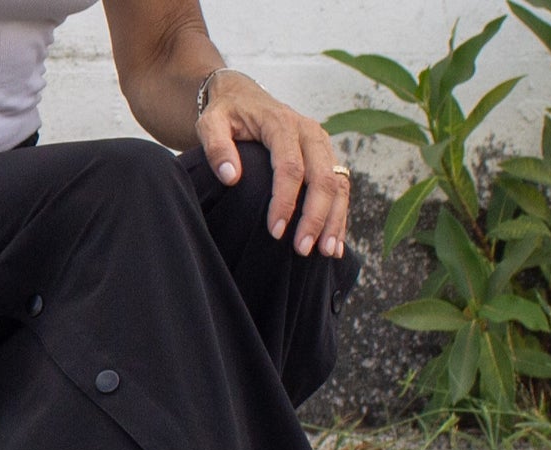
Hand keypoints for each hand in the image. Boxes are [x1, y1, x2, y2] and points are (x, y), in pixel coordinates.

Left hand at [194, 70, 349, 259]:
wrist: (242, 95)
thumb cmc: (225, 113)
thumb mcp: (210, 123)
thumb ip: (216, 147)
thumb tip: (231, 177)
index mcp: (282, 124)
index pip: (290, 167)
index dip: (285, 201)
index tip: (275, 231)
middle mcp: (309, 132)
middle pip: (322, 177)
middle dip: (315, 216)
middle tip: (302, 249)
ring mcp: (322, 144)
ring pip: (338, 183)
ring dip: (334, 219)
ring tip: (326, 253)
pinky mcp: (326, 156)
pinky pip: (340, 186)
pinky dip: (340, 214)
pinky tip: (335, 242)